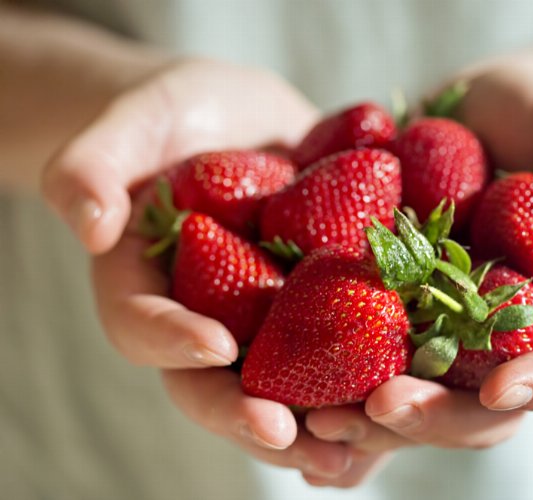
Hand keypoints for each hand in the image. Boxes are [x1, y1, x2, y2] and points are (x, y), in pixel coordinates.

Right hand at [40, 58, 356, 477]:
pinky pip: (340, 354)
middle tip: (287, 436)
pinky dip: (367, 386)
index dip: (173, 342)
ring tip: (354, 453)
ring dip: (315, 426)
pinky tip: (403, 407)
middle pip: (216, 386)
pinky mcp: (319, 307)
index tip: (215, 346)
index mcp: (148, 288)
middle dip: (250, 416)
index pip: (144, 326)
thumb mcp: (130, 124)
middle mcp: (207, 319)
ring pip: (283, 389)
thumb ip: (91, 166)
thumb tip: (87, 223)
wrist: (241, 120)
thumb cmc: (173, 118)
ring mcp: (265, 322)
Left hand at [300, 61, 532, 485]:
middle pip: (479, 404)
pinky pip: (362, 368)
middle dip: (434, 418)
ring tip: (318, 422)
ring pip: (415, 400)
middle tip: (382, 409)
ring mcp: (440, 333)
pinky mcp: (388, 317)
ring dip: (369, 423)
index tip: (506, 390)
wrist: (474, 119)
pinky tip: (293, 416)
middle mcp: (499, 337)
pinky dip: (331, 395)